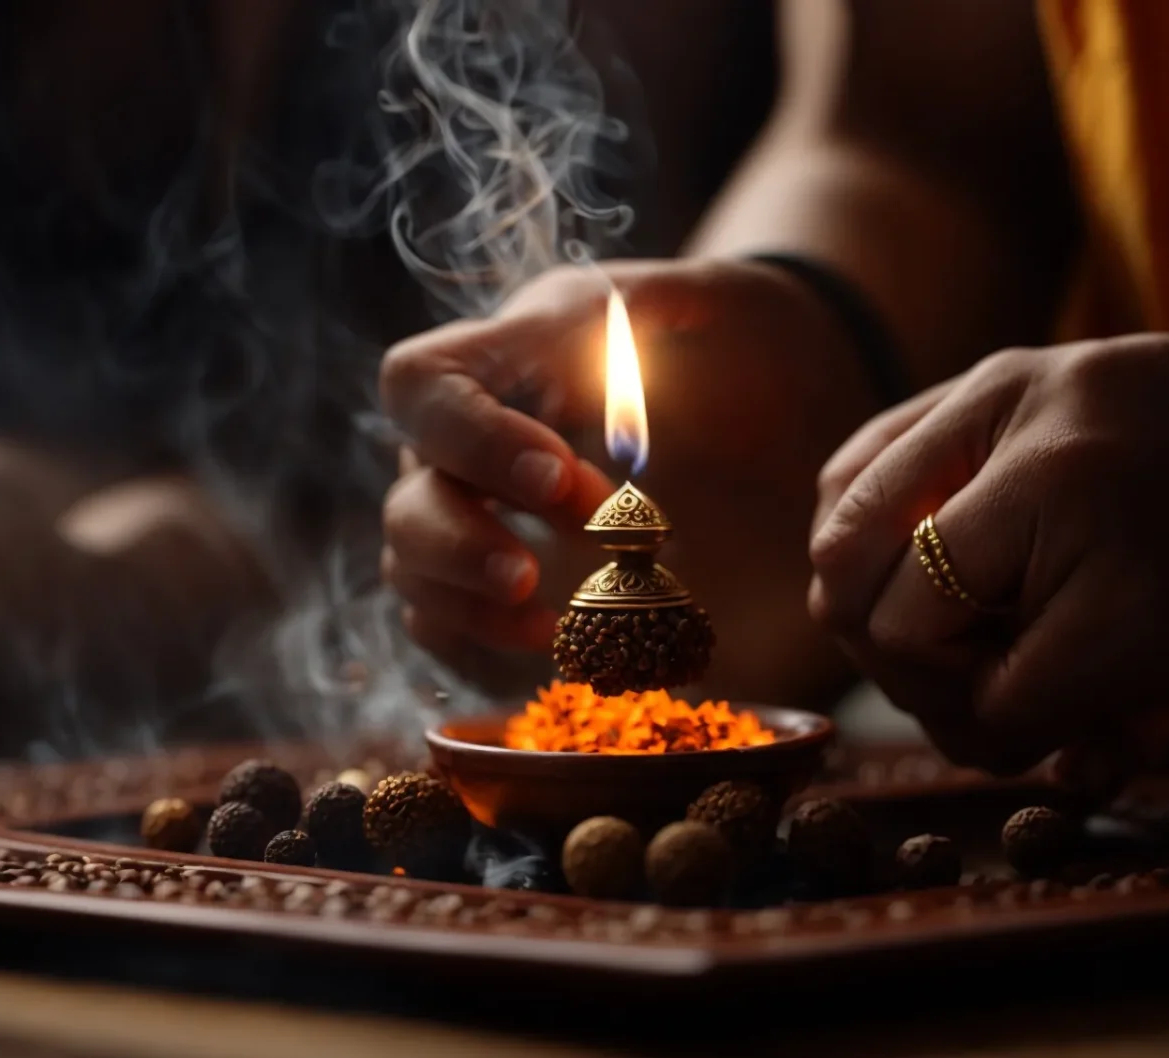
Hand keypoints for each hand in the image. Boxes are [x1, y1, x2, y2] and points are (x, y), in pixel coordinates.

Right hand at [382, 258, 877, 701]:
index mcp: (497, 360)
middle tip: (531, 574)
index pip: (421, 387)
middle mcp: (463, 444)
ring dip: (463, 602)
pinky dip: (476, 643)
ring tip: (545, 626)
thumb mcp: (694, 300)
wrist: (762, 385)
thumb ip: (652, 307)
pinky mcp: (496, 582)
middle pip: (406, 498)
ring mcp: (473, 516)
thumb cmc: (717, 336)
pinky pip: (443, 622)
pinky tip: (548, 646)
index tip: (560, 478)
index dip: (470, 439)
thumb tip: (614, 331)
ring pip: (410, 567)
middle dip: (459, 542)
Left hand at [809, 334, 1168, 773]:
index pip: (845, 485)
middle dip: (886, 649)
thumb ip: (993, 479)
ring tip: (1039, 707)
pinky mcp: (1128, 608)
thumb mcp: (1112, 433)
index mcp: (1017, 380)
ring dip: (951, 703)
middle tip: (969, 686)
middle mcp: (1030, 418)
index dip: (865, 578)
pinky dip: (1022, 745)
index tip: (937, 623)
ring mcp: (1075, 500)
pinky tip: (1091, 738)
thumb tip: (850, 578)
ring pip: (900, 637)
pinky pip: (995, 711)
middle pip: (843, 563)